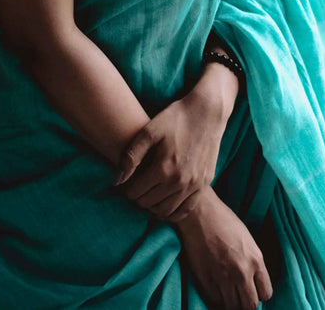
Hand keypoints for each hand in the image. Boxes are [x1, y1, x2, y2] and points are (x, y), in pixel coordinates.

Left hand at [113, 85, 229, 222]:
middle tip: (136, 190)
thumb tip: (117, 181)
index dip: (127, 190)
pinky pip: (186, 210)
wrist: (207, 112)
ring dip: (153, 207)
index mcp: (163, 168)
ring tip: (148, 196)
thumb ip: (131, 157)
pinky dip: (173, 213)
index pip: (136, 192)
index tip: (126, 184)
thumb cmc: (175, 118)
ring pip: (166, 211)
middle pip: (149, 203)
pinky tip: (165, 205)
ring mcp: (194, 184)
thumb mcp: (149, 131)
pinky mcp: (205, 184)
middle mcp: (180, 181)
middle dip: (138, 198)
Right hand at [175, 191, 273, 309]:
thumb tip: (252, 280)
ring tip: (227, 296)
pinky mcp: (205, 280)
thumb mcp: (247, 239)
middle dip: (246, 304)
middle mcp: (242, 272)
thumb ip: (251, 261)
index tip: (253, 291)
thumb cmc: (222, 220)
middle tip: (239, 297)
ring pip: (232, 306)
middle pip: (250, 305)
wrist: (198, 213)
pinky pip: (215, 301)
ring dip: (231, 303)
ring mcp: (223, 278)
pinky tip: (216, 291)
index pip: (266, 293)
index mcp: (255, 259)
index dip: (259, 295)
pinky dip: (217, 300)